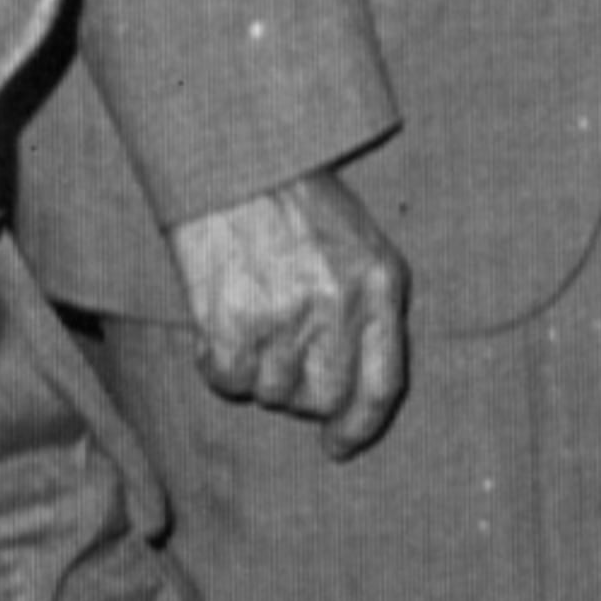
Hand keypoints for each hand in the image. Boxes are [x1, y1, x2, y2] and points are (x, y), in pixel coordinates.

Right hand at [170, 171, 408, 455]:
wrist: (231, 156)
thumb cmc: (294, 200)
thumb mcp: (357, 241)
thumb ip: (366, 308)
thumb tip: (353, 394)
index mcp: (379, 282)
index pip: (382, 384)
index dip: (361, 426)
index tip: (339, 444)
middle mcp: (338, 304)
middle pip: (324, 399)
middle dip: (300, 395)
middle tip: (279, 360)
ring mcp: (286, 315)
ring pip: (272, 393)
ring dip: (257, 371)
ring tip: (250, 319)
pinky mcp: (234, 321)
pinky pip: (228, 380)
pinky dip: (218, 363)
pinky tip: (218, 324)